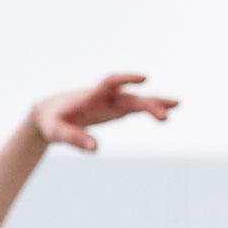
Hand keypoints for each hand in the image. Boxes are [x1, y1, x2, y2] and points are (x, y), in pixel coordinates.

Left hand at [29, 74, 178, 152]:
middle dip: (148, 104)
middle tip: (165, 116)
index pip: (110, 82)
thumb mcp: (58, 132)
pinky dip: (151, 108)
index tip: (144, 79)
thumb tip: (96, 148)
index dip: (127, 79)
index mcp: (90, 97)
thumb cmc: (52, 121)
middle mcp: (105, 96)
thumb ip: (75, 138)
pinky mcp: (116, 109)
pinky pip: (137, 107)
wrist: (50, 112)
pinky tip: (168, 113)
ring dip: (156, 102)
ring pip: (137, 100)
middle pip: (130, 96)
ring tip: (177, 104)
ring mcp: (112, 102)